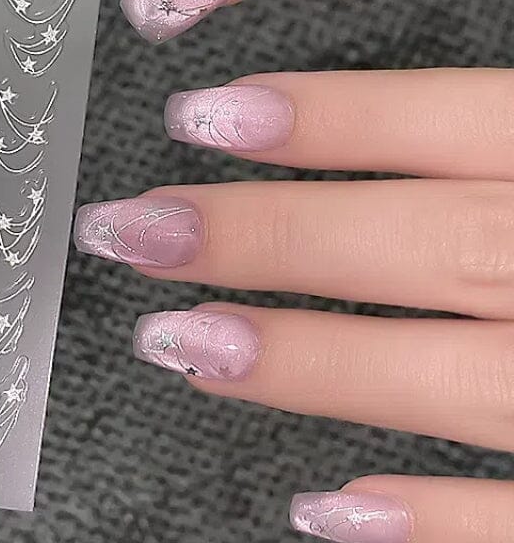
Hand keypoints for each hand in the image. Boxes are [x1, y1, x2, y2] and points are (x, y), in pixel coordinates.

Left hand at [74, 68, 513, 541]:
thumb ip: (495, 131)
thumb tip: (383, 132)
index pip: (457, 124)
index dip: (333, 119)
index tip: (202, 115)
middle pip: (432, 248)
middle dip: (273, 238)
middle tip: (139, 229)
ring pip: (458, 380)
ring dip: (309, 365)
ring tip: (178, 344)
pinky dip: (428, 519)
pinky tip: (325, 509)